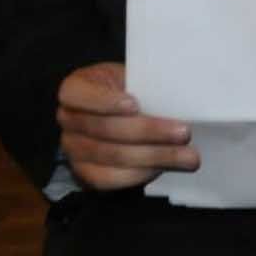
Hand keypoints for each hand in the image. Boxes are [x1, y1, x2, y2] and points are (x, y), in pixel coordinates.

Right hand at [55, 61, 197, 189]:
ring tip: (188, 156)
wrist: (124, 112)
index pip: (76, 94)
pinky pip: (110, 178)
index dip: (104, 101)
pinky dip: (140, 174)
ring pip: (112, 156)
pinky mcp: (85, 172)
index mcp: (74, 89)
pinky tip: (165, 168)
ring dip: (155, 156)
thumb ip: (146, 86)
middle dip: (148, 132)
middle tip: (184, 133)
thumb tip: (181, 99)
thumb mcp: (134, 77)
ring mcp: (73, 148)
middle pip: (104, 128)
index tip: (135, 104)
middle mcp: (68, 118)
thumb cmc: (132, 89)